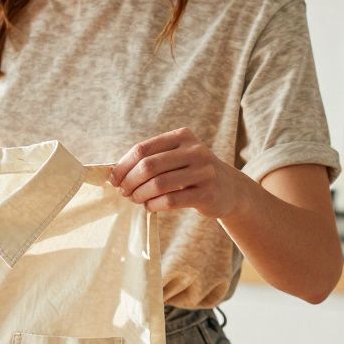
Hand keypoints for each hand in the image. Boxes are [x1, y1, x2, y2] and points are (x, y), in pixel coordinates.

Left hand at [109, 128, 248, 218]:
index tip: (114, 179)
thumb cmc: (192, 173)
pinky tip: (149, 207)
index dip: (123, 166)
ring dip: (140, 195)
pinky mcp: (207, 193)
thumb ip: (152, 159)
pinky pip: (171, 200)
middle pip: (148, 166)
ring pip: (158, 184)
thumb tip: (116, 173)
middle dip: (130, 182)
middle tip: (124, 192)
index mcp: (182, 137)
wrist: (229, 189)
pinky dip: (154, 205)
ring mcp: (203, 172)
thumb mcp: (177, 157)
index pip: (143, 149)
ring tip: (136, 199)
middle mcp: (195, 151)